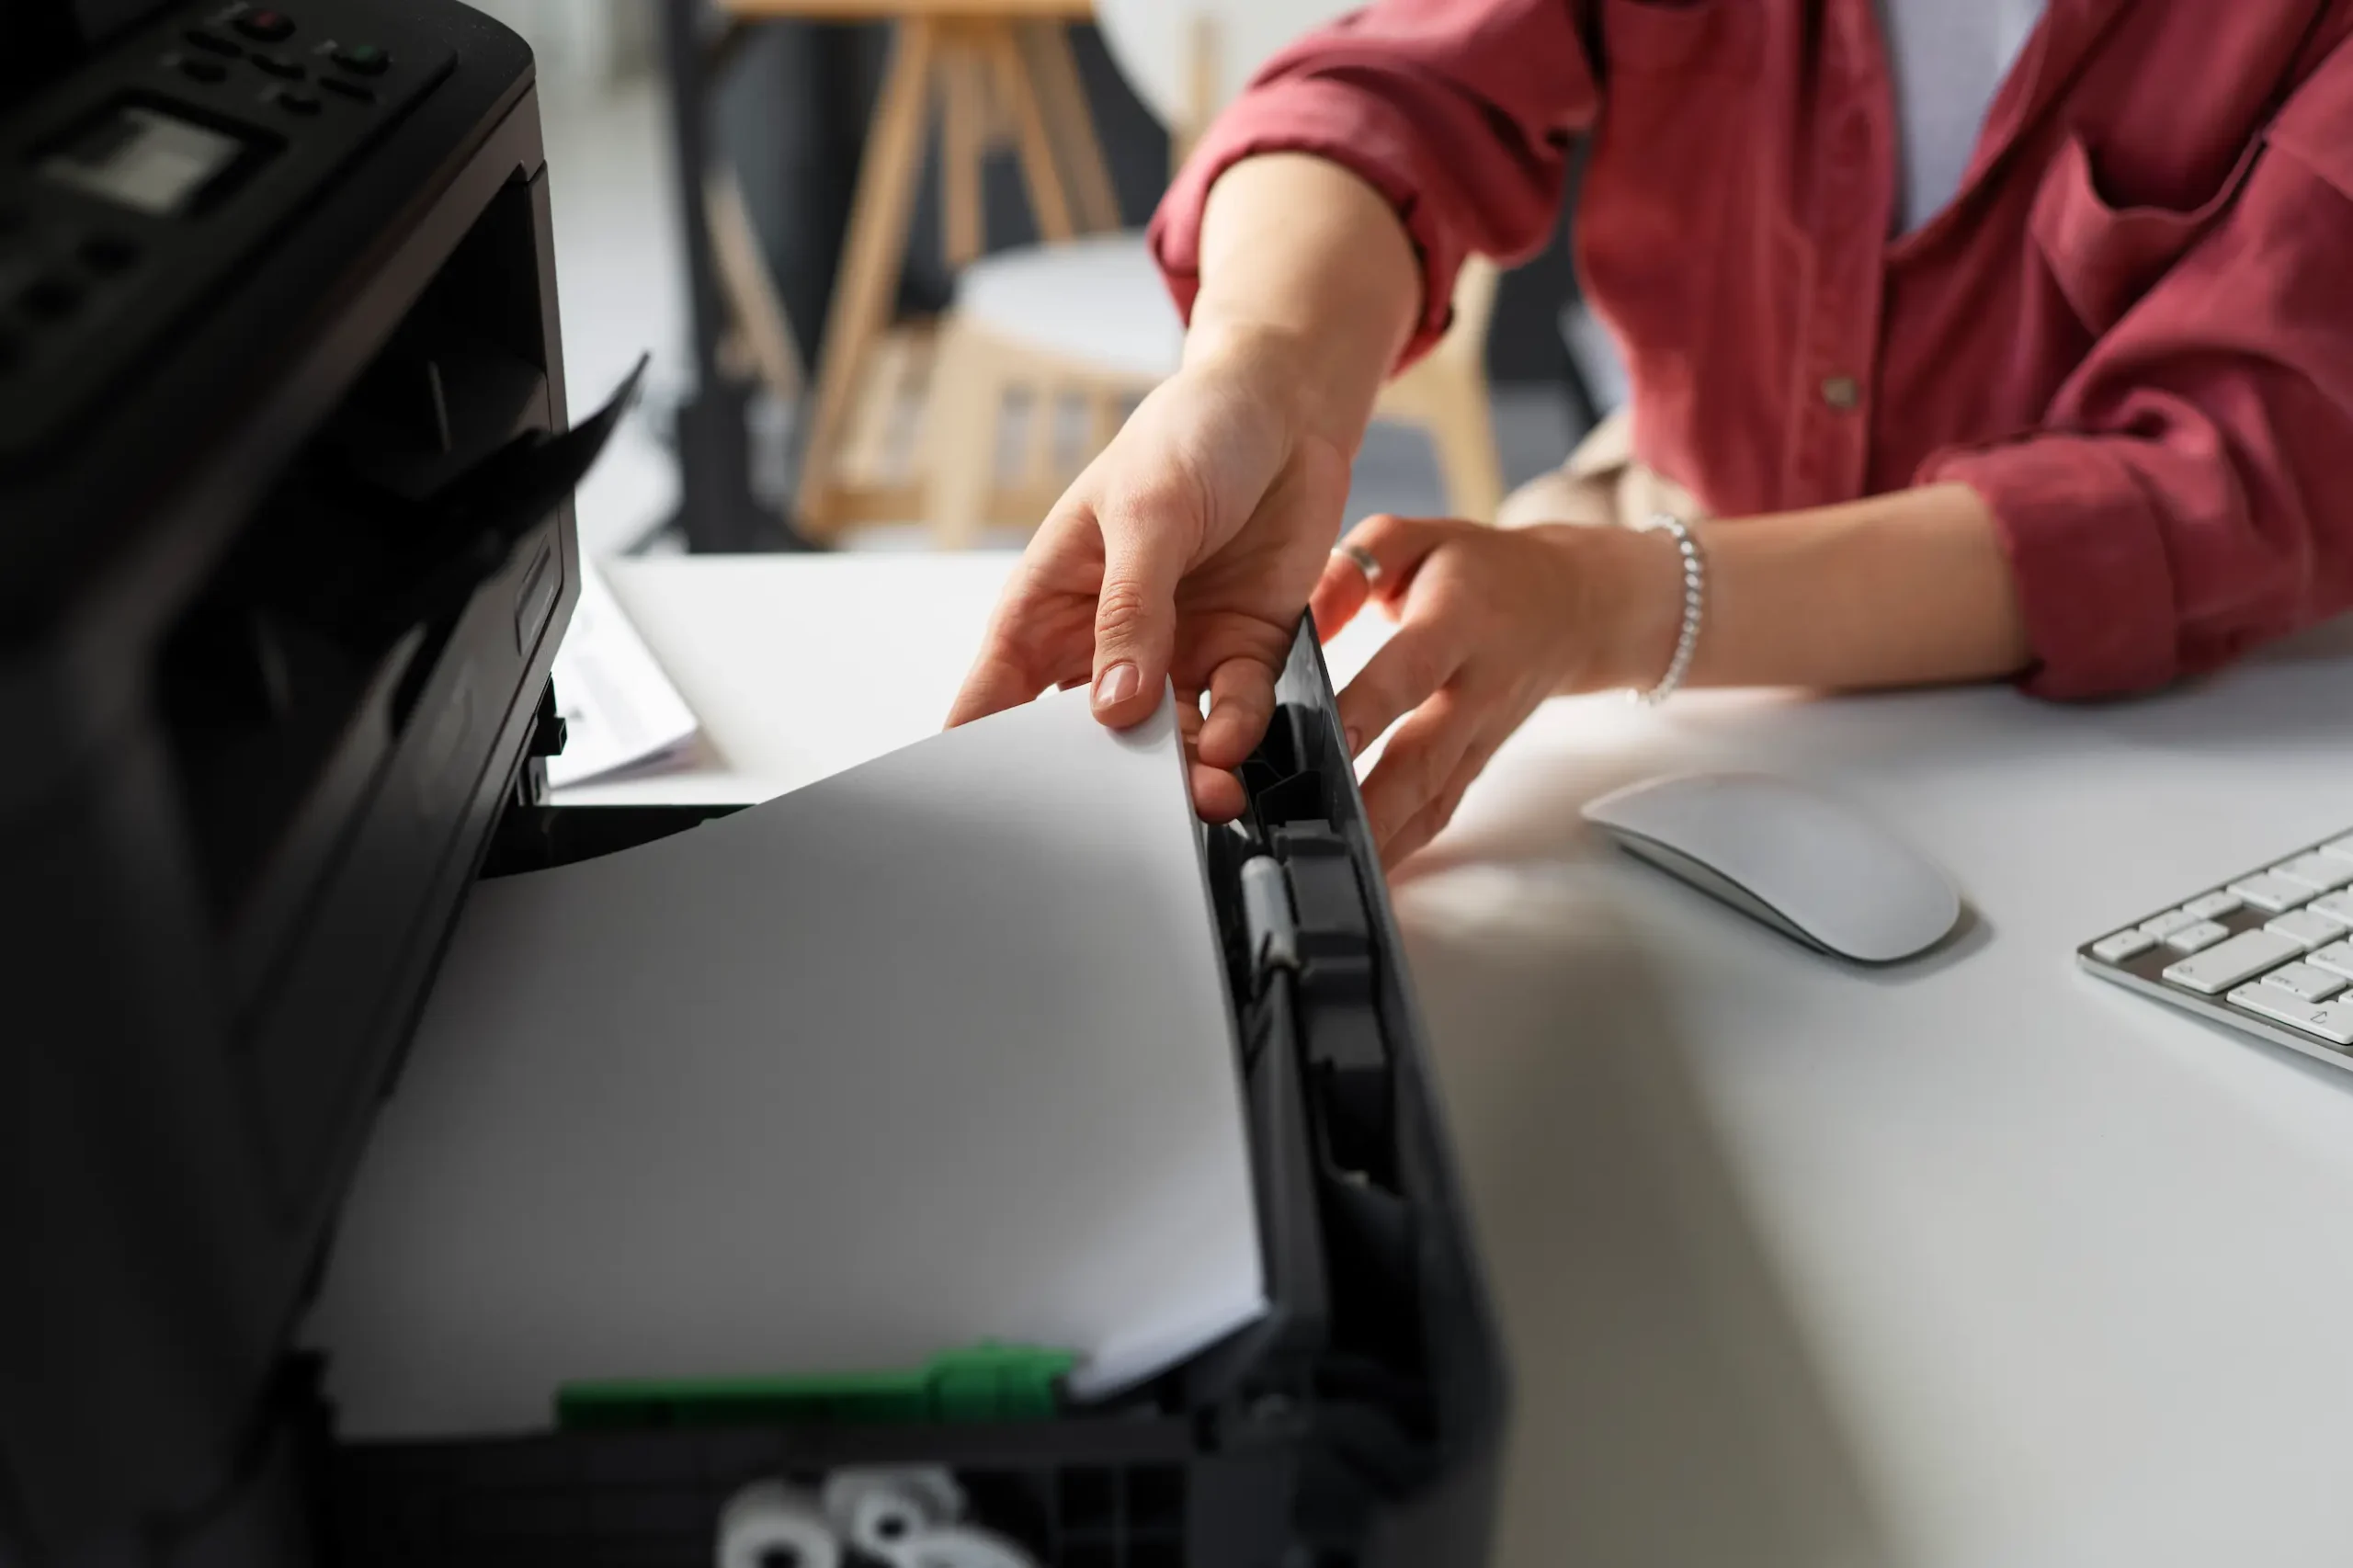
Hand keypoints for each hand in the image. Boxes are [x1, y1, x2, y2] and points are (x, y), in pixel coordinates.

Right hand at [946, 335, 1353, 820]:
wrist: (1287, 408)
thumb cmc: (1192, 435)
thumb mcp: (1147, 512)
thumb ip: (1131, 611)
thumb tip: (1115, 706)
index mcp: (1050, 603)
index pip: (997, 693)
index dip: (983, 754)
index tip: (994, 807)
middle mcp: (1107, 641)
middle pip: (1085, 738)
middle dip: (1104, 780)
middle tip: (1124, 814)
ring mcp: (1176, 652)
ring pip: (1167, 741)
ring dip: (1183, 773)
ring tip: (1203, 795)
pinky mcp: (1242, 652)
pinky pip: (1234, 712)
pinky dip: (1237, 734)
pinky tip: (1234, 741)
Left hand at [1311, 513, 1676, 864]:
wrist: (1573, 605)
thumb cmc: (1481, 568)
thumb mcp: (1419, 539)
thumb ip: (1356, 567)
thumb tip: (1300, 617)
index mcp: (1459, 621)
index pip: (1412, 669)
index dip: (1372, 704)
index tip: (1329, 734)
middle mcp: (1475, 688)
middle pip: (1425, 755)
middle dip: (1373, 798)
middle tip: (1315, 826)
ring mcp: (1481, 735)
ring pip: (1433, 798)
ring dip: (1383, 838)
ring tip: (1326, 863)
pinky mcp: (1478, 764)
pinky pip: (1440, 813)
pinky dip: (1404, 848)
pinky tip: (1364, 872)